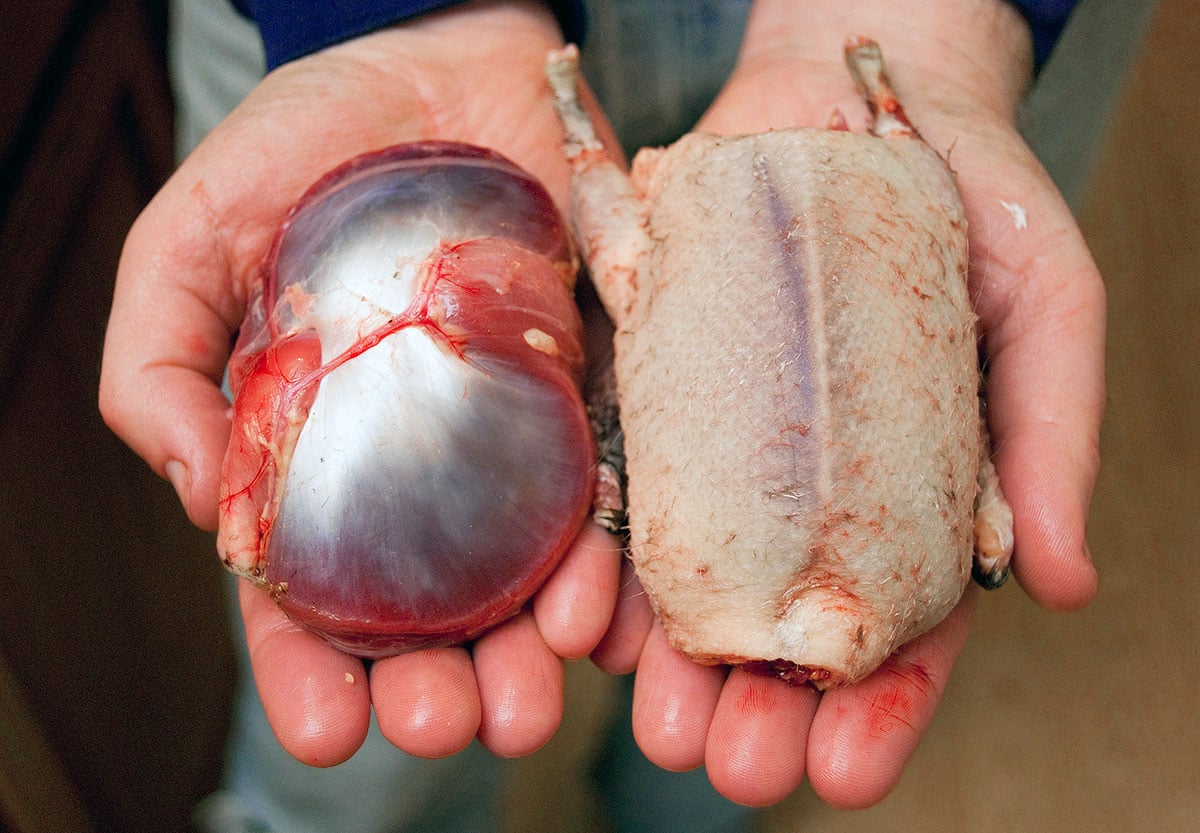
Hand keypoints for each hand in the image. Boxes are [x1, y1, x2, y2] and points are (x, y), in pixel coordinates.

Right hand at [99, 0, 622, 765]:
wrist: (444, 58)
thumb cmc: (308, 144)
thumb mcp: (194, 240)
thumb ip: (163, 365)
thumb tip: (203, 505)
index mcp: (322, 451)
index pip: (308, 589)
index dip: (309, 669)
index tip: (328, 732)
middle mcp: (424, 464)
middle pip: (427, 606)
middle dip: (435, 680)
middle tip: (446, 725)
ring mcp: (515, 433)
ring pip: (526, 574)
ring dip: (529, 651)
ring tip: (530, 703)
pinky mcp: (597, 388)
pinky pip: (615, 492)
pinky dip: (616, 562)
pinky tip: (606, 619)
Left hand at [593, 0, 1104, 807]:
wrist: (852, 92)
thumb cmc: (972, 196)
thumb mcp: (1045, 307)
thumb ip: (1049, 437)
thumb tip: (1066, 584)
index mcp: (913, 493)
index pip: (900, 625)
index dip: (880, 708)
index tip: (846, 772)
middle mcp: (809, 486)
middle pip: (782, 621)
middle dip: (760, 705)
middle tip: (735, 766)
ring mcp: (725, 442)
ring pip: (692, 575)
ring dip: (674, 660)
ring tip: (660, 720)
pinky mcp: (654, 387)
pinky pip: (620, 483)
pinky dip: (602, 555)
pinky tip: (587, 616)